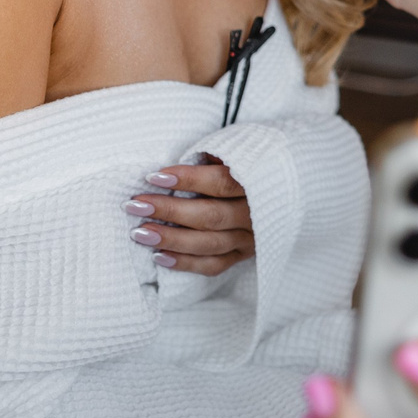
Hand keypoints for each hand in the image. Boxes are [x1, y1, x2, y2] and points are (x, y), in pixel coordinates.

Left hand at [126, 158, 251, 275]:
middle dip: (169, 211)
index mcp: (257, 183)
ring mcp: (250, 239)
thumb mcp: (238, 151)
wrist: (282, 190)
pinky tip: (158, 257)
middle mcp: (255, 215)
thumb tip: (175, 163)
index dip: (187, 179)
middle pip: (210, 216)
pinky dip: (186, 263)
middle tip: (135, 206)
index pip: (221, 183)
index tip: (153, 177)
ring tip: (139, 233)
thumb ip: (213, 156)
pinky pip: (213, 265)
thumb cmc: (247, 164)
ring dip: (171, 240)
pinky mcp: (243, 255)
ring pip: (209, 244)